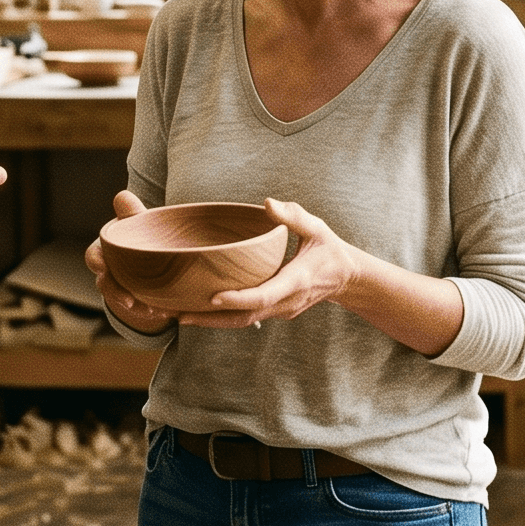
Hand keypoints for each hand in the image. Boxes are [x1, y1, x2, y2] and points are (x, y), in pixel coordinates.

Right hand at [86, 191, 174, 334]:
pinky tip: (167, 312)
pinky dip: (152, 311)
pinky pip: (141, 310)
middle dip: (115, 294)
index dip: (96, 263)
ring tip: (155, 311)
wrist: (158, 256)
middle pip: (105, 284)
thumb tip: (122, 196)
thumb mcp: (139, 223)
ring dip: (137, 308)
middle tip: (130, 302)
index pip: (93, 256)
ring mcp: (121, 288)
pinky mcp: (137, 301)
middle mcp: (110, 271)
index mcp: (106, 250)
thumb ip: (131, 212)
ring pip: (122, 301)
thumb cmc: (144, 234)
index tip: (104, 269)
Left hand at [174, 196, 360, 329]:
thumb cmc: (329, 249)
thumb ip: (293, 216)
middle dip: (211, 318)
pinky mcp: (274, 313)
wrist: (347, 279)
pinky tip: (197, 311)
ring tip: (177, 315)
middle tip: (178, 314)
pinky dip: (222, 317)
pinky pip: (246, 318)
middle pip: (245, 317)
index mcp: (296, 281)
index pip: (265, 296)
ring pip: (242, 322)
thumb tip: (267, 203)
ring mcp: (280, 311)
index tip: (213, 297)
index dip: (239, 299)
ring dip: (211, 321)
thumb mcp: (317, 228)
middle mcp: (286, 302)